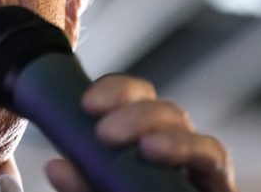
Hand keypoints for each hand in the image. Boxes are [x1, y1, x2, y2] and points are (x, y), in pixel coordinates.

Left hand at [45, 75, 237, 191]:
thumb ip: (80, 185)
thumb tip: (56, 167)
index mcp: (138, 138)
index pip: (130, 97)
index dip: (113, 90)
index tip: (86, 103)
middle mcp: (171, 145)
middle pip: (163, 109)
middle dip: (136, 113)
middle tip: (104, 133)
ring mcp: (195, 164)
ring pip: (187, 128)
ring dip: (166, 134)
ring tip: (146, 148)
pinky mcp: (216, 183)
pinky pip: (213, 158)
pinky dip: (192, 151)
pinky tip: (161, 151)